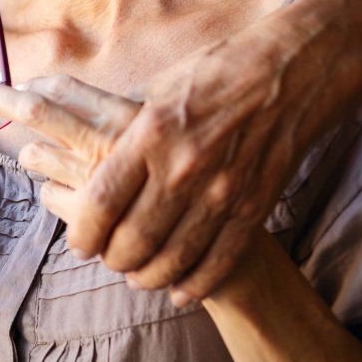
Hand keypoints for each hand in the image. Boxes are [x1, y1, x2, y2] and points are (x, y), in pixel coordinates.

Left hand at [0, 59, 301, 304]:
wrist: (291, 70)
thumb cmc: (214, 73)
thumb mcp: (155, 90)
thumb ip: (117, 124)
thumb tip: (70, 138)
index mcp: (149, 134)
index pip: (101, 202)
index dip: (83, 233)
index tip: (78, 244)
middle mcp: (184, 167)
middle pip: (133, 239)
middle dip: (112, 258)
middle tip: (105, 258)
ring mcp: (224, 190)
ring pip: (174, 258)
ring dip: (148, 275)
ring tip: (136, 275)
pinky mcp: (256, 204)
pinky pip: (220, 259)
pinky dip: (195, 283)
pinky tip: (180, 291)